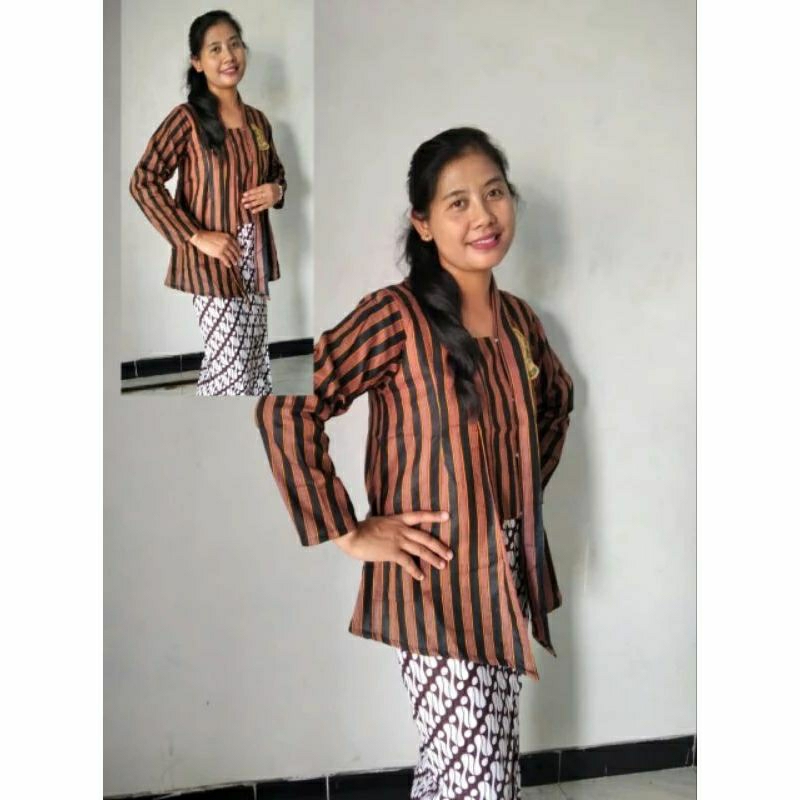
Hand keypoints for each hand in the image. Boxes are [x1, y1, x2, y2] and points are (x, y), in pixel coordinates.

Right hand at [189, 231, 240, 268]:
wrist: (200, 237)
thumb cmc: (208, 236)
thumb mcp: (220, 235)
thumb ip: (225, 239)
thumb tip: (229, 246)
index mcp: (228, 237)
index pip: (236, 244)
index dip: (239, 250)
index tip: (241, 253)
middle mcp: (227, 242)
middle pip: (235, 251)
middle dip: (238, 256)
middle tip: (240, 260)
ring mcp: (223, 248)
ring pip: (231, 256)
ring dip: (234, 260)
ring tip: (235, 263)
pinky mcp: (219, 253)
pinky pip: (226, 260)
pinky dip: (228, 263)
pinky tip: (229, 265)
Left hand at [241, 182, 282, 212]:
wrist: (280, 191)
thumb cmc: (270, 188)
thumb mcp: (265, 186)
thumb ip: (258, 189)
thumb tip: (249, 193)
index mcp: (265, 187)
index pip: (256, 190)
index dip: (250, 193)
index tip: (244, 195)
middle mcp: (267, 194)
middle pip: (257, 196)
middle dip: (249, 199)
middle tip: (243, 200)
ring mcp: (269, 200)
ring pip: (259, 202)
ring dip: (252, 204)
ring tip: (245, 206)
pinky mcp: (270, 205)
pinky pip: (263, 207)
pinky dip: (258, 209)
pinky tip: (253, 211)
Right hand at [334, 511, 451, 580]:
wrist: (352, 534)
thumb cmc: (360, 529)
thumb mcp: (378, 522)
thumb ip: (388, 526)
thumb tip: (390, 531)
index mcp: (398, 519)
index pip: (420, 515)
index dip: (434, 516)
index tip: (447, 516)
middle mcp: (401, 529)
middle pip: (426, 537)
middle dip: (439, 546)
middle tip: (450, 554)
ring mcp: (398, 540)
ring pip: (421, 550)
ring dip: (433, 558)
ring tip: (443, 565)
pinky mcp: (393, 552)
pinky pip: (408, 563)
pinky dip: (416, 570)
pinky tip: (421, 576)